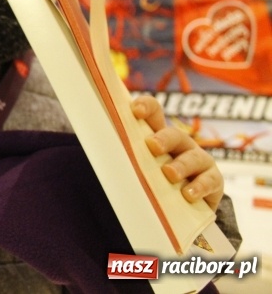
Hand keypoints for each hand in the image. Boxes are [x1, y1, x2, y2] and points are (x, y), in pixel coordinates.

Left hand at [131, 95, 223, 210]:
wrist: (185, 206)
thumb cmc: (156, 181)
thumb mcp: (140, 167)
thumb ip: (127, 158)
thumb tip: (99, 158)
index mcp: (159, 135)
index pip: (154, 112)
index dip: (146, 107)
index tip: (136, 111)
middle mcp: (180, 144)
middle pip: (174, 134)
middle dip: (163, 138)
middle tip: (152, 146)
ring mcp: (199, 160)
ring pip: (193, 157)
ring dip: (181, 165)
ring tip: (169, 174)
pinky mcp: (213, 180)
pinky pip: (210, 180)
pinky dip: (199, 187)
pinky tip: (188, 194)